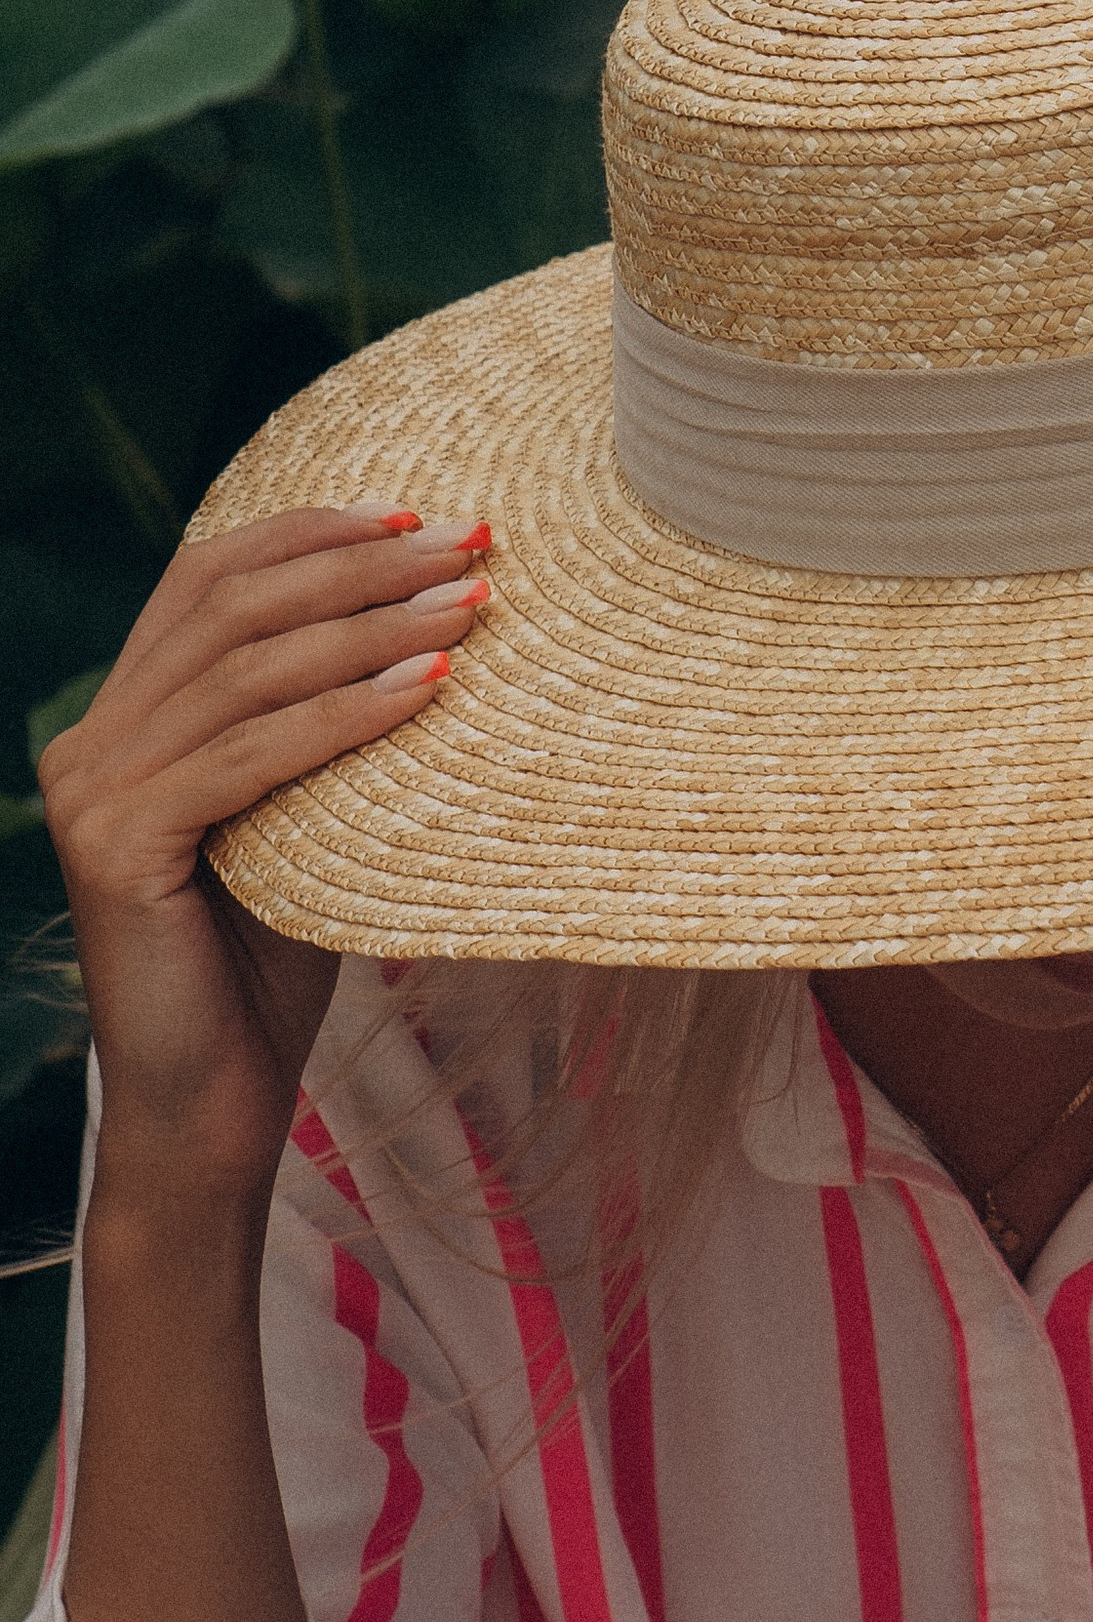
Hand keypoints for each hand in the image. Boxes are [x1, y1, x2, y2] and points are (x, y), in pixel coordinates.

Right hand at [41, 502, 488, 1213]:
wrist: (210, 1108)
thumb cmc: (269, 967)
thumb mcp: (302, 820)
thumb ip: (325, 731)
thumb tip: (444, 629)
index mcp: (124, 716)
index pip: (210, 577)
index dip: (313, 531)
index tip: (421, 513)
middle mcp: (92, 741)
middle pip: (234, 605)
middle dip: (361, 564)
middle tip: (472, 545)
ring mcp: (95, 792)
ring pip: (248, 670)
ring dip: (372, 626)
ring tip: (472, 607)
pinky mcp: (119, 848)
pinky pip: (249, 756)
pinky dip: (344, 715)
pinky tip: (426, 691)